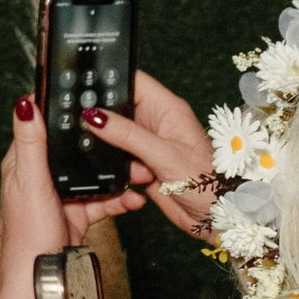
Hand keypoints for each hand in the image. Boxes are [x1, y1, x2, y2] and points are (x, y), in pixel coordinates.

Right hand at [82, 72, 217, 241]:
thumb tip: (95, 117)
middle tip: (92, 130)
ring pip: (114, 137)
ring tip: (135, 167)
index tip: (84, 87)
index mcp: (166, 109)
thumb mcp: (163, 154)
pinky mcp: (142, 165)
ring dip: (113, 151)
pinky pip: (118, 159)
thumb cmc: (206, 181)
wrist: (214, 217)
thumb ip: (127, 134)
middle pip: (119, 109)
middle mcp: (156, 123)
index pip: (133, 82)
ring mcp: (148, 144)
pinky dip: (116, 168)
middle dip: (106, 121)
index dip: (110, 80)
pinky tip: (131, 178)